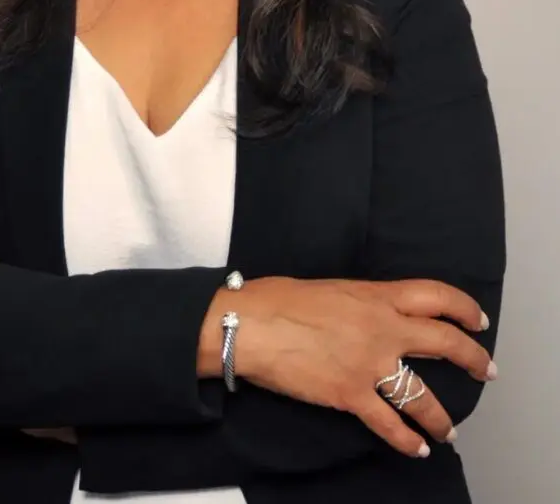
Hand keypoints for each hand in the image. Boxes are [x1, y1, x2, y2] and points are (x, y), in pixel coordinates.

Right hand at [200, 276, 494, 459]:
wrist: (252, 326)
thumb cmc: (280, 299)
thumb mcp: (332, 289)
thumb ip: (361, 302)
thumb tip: (369, 314)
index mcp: (376, 296)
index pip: (435, 295)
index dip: (463, 308)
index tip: (476, 319)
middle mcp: (382, 328)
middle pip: (444, 342)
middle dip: (473, 359)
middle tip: (485, 370)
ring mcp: (369, 364)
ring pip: (423, 395)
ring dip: (442, 416)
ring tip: (451, 429)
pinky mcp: (351, 395)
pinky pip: (389, 424)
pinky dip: (408, 440)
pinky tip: (417, 448)